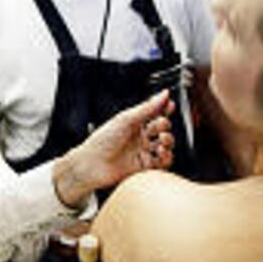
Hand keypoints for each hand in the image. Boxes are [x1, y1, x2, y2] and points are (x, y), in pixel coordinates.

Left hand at [53, 90, 173, 206]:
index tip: (170, 105)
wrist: (92, 164)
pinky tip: (162, 153)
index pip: (153, 112)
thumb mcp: (126, 119)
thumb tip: (164, 94)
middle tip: (161, 124)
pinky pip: (162, 162)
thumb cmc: (102, 140)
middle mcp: (138, 136)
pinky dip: (166, 157)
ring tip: (162, 139)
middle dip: (165, 124)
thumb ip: (148, 107)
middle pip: (161, 128)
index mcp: (133, 122)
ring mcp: (141, 151)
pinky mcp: (143, 166)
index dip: (164, 109)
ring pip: (164, 145)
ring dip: (168, 140)